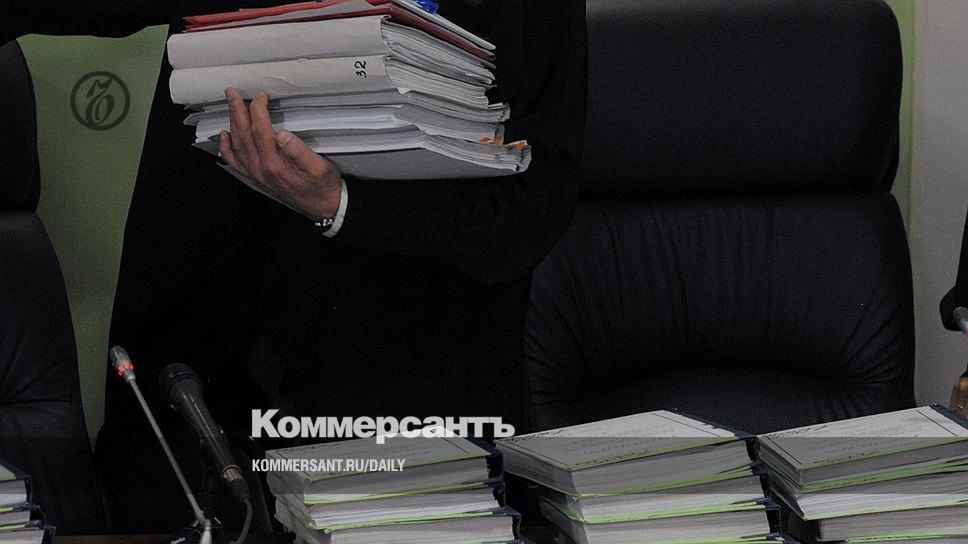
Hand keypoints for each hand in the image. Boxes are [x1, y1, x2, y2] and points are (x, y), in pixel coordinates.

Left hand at [219, 88, 341, 220]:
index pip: (260, 129)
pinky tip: (225, 136)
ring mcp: (256, 174)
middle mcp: (261, 169)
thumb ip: (300, 152)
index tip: (261, 95)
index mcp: (275, 163)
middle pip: (243, 134)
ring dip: (231, 123)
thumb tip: (283, 135)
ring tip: (230, 105)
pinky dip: (227, 148)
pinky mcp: (256, 178)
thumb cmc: (323, 185)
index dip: (258, 109)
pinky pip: (235, 162)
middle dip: (236, 110)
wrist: (322, 207)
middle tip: (232, 92)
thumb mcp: (319, 167)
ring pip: (237, 144)